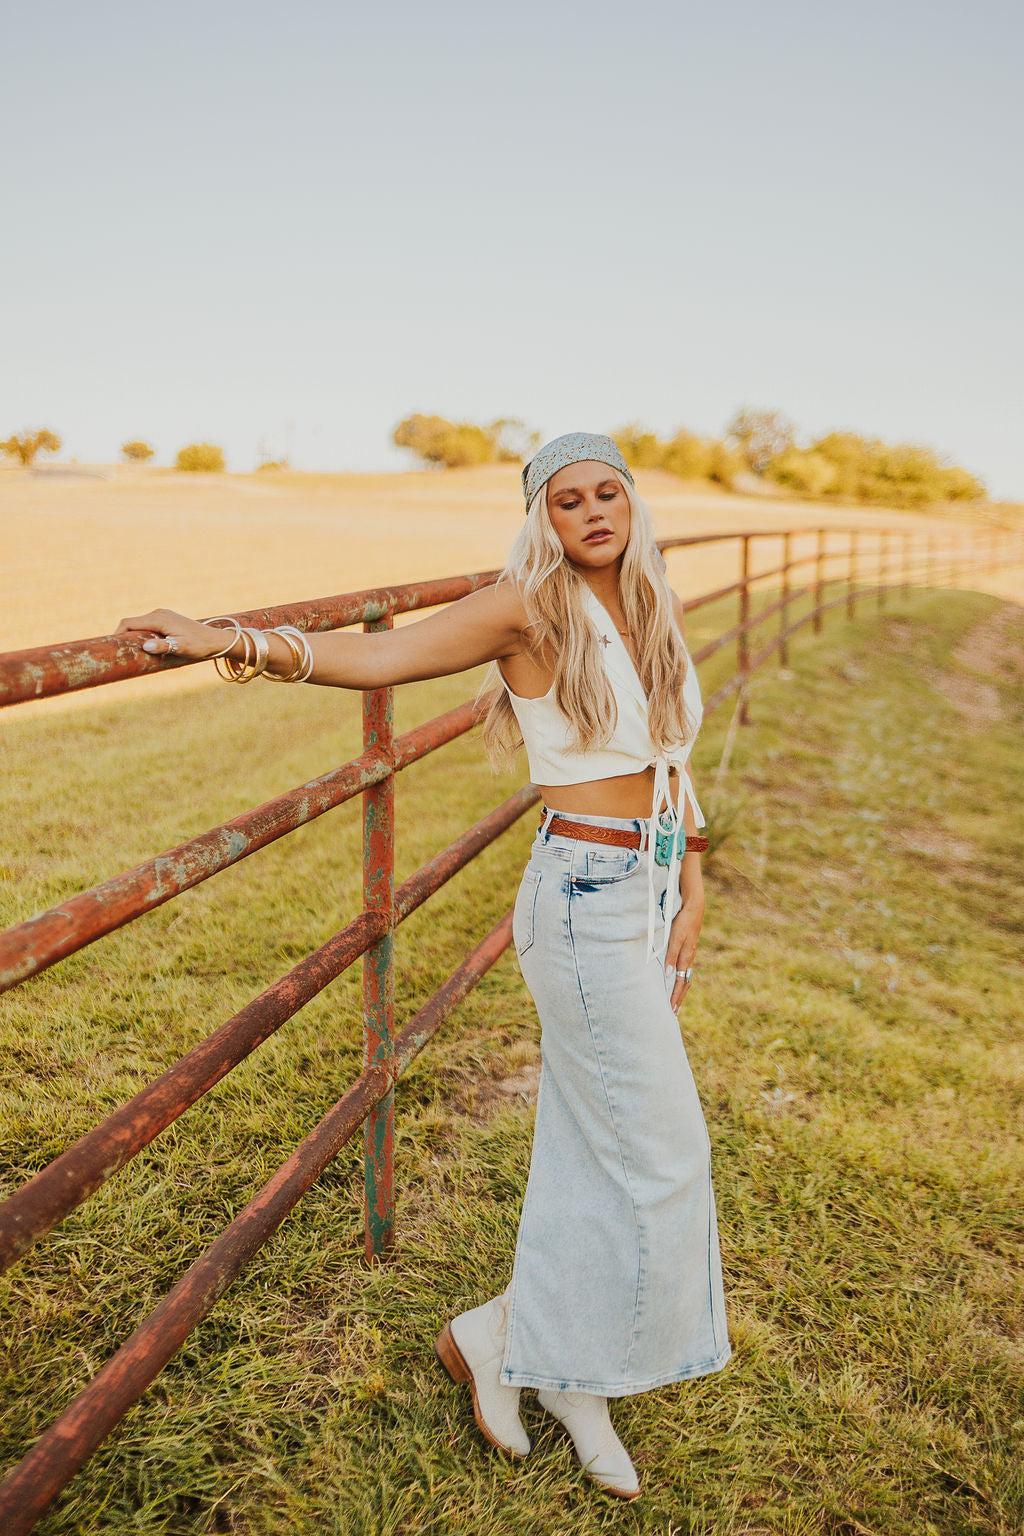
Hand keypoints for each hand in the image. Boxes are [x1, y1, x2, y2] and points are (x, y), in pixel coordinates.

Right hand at [113, 608, 230, 661]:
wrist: (215, 640)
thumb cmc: (199, 646)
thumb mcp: (181, 648)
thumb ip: (163, 647)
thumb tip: (145, 646)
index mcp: (158, 619)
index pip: (129, 623)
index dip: (116, 633)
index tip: (109, 647)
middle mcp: (158, 613)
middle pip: (131, 623)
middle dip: (122, 636)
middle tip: (115, 652)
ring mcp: (162, 615)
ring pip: (139, 624)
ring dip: (132, 636)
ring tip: (127, 652)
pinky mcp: (165, 620)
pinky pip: (146, 625)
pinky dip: (140, 634)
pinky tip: (141, 647)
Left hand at [664, 889, 704, 1008]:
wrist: (694, 906)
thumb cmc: (683, 921)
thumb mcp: (676, 938)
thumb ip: (672, 955)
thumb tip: (669, 975)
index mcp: (686, 957)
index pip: (680, 983)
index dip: (676, 996)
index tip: (672, 1010)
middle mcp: (689, 958)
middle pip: (684, 983)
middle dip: (679, 997)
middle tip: (673, 1011)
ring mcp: (689, 953)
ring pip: (685, 976)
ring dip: (680, 989)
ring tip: (675, 1000)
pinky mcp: (687, 948)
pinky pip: (684, 968)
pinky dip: (680, 978)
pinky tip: (675, 979)